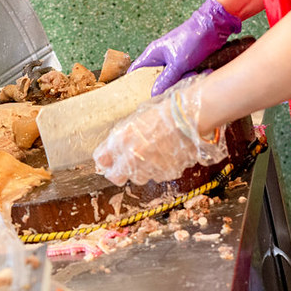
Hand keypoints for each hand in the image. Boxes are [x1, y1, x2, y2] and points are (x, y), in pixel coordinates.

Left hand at [93, 74, 228, 185]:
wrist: (189, 117)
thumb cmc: (164, 112)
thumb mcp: (135, 119)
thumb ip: (122, 136)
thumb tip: (114, 147)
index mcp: (119, 140)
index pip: (100, 159)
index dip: (105, 159)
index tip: (108, 158)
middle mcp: (130, 158)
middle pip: (115, 176)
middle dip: (119, 171)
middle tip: (127, 163)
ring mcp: (148, 168)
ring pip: (138, 178)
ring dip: (141, 170)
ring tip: (153, 154)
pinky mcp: (165, 174)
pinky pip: (157, 176)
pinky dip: (160, 169)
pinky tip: (167, 154)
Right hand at [130, 0, 240, 95]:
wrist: (213, 28)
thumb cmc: (191, 39)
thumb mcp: (178, 63)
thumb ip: (165, 80)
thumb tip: (154, 94)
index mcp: (152, 54)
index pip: (135, 71)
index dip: (133, 83)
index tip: (136, 96)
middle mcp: (159, 58)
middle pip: (153, 78)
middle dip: (162, 86)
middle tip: (170, 90)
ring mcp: (171, 60)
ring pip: (170, 79)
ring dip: (180, 81)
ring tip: (192, 74)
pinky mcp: (183, 63)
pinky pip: (181, 76)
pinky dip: (188, 77)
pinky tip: (198, 73)